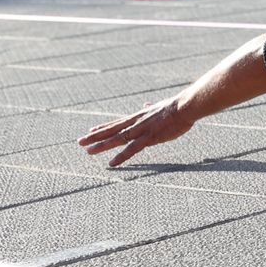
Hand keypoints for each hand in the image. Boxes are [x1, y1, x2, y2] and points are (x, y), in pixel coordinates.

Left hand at [79, 95, 194, 167]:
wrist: (185, 106)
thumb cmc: (176, 108)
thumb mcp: (159, 107)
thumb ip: (150, 108)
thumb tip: (146, 103)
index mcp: (138, 117)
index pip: (117, 123)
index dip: (103, 128)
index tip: (90, 131)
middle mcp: (136, 123)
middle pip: (112, 130)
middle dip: (95, 136)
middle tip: (80, 142)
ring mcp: (141, 130)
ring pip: (117, 139)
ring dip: (102, 145)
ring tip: (88, 151)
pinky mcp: (149, 138)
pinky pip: (132, 149)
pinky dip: (121, 156)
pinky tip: (112, 163)